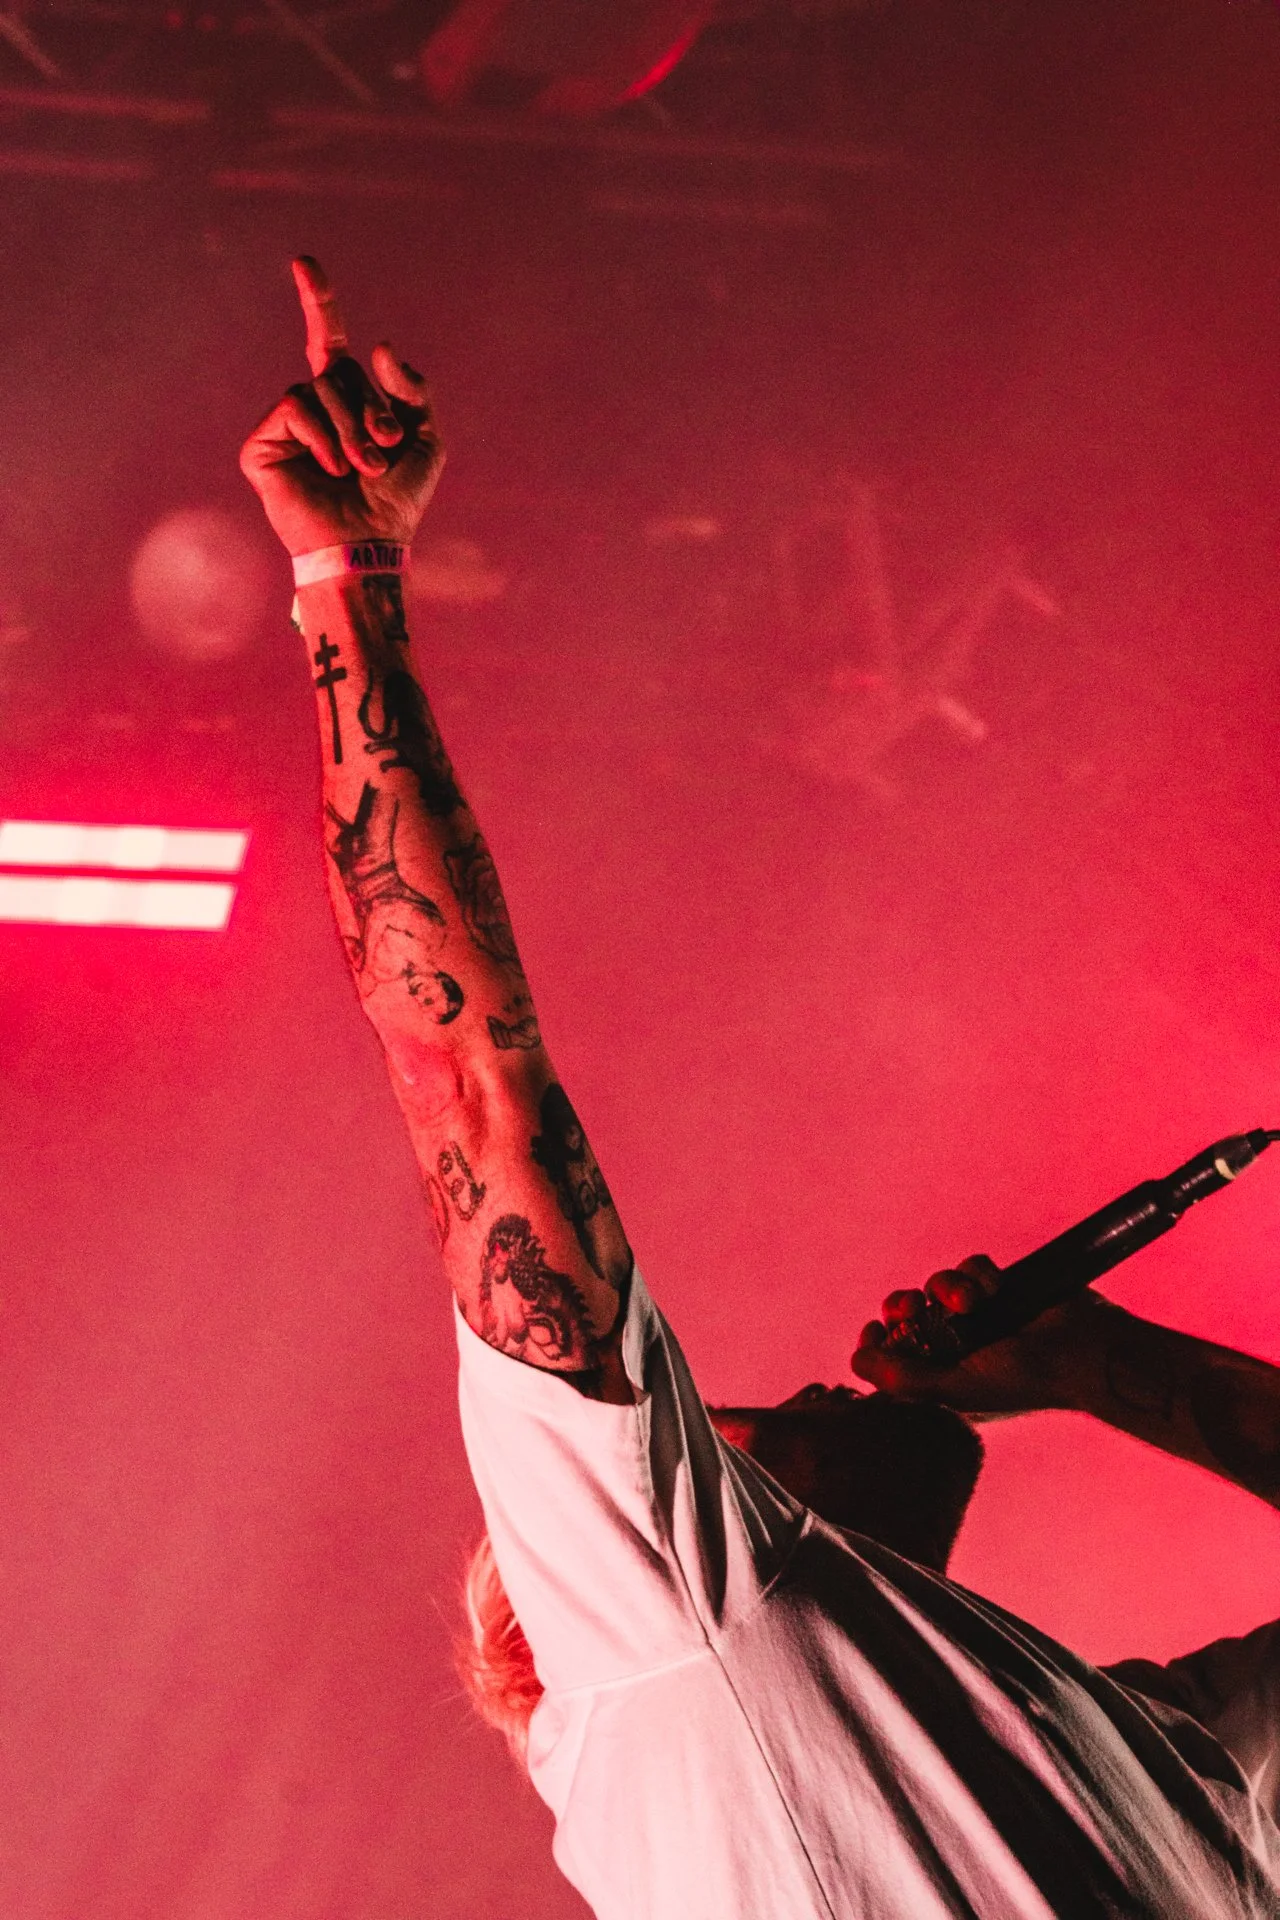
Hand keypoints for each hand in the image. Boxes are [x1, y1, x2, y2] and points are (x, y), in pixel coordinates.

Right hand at [240, 256, 443, 556]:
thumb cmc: (397, 500)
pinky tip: (330, 470)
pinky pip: (293, 407)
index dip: (317, 302)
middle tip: (382, 454)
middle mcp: (312, 407)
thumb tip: (377, 346)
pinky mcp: (262, 445)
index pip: (326, 340)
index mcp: (346, 401)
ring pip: (317, 387)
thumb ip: (413, 390)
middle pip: (340, 369)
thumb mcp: (427, 438)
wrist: (368, 544)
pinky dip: (321, 436)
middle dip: (370, 409)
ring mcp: (284, 426)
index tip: (303, 263)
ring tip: (360, 469)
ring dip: (350, 429)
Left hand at [851, 1255, 1106, 1415]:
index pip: (894, 1357)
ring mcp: (978, 1315)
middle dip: (902, 1306)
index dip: (878, 1341)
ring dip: (946, 1287)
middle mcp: (957, 1346)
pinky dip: (976, 1272)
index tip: (876, 1333)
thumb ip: (903, 1379)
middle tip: (911, 1307)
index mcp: (944, 1378)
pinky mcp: (1000, 1286)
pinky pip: (970, 1266)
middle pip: (906, 1314)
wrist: (1083, 1351)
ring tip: (969, 1300)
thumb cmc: (1024, 1381)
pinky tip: (992, 1288)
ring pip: (936, 1286)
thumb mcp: (956, 1389)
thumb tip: (855, 1360)